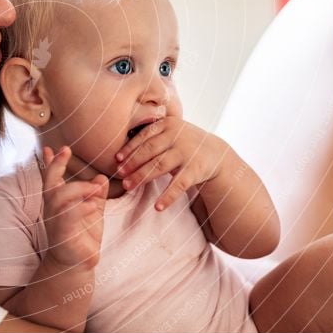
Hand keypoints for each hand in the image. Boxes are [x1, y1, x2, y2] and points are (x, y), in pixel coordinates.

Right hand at [41, 146, 107, 269]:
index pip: (52, 178)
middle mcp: (53, 210)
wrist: (78, 265)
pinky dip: (81, 209)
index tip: (58, 147)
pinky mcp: (63, 236)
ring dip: (77, 188)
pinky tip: (93, 205)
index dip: (53, 162)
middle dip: (55, 165)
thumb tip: (101, 178)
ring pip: (58, 198)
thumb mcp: (92, 211)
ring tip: (95, 187)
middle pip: (49, 183)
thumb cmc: (82, 237)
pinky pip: (68, 218)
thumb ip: (96, 195)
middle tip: (66, 151)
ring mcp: (56, 222)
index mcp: (58, 202)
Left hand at [114, 116, 229, 210]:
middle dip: (132, 163)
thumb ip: (150, 138)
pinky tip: (157, 207)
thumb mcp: (169, 133)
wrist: (215, 153)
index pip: (144, 136)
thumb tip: (118, 155)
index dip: (129, 148)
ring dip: (142, 176)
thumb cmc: (182, 143)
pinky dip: (168, 196)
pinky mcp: (196, 169)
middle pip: (149, 150)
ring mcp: (187, 152)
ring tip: (128, 187)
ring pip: (160, 166)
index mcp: (167, 125)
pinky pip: (179, 184)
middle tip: (119, 175)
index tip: (117, 160)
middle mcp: (177, 136)